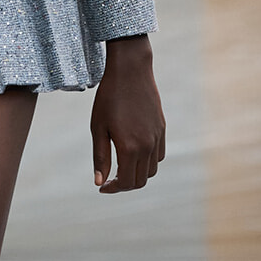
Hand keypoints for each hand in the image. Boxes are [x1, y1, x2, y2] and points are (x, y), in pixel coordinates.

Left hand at [91, 34, 165, 193]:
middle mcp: (147, 146)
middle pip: (140, 181)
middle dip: (125, 185)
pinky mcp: (162, 129)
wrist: (130, 71)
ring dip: (137, 174)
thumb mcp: (98, 128)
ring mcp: (157, 137)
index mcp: (129, 147)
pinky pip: (159, 156)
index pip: (126, 182)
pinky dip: (147, 162)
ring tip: (121, 167)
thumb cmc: (109, 98)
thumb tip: (99, 182)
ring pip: (151, 170)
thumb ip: (100, 157)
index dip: (113, 189)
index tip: (102, 187)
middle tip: (110, 179)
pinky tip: (133, 153)